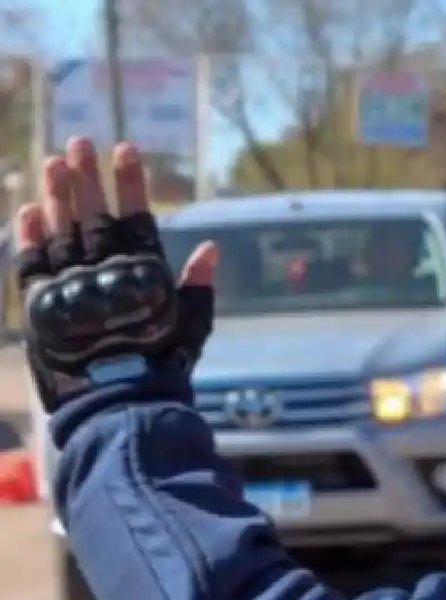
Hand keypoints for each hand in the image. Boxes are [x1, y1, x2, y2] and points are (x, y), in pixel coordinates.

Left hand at [17, 137, 217, 412]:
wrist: (120, 406)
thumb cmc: (163, 367)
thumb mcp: (192, 327)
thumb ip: (199, 287)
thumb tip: (212, 248)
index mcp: (143, 276)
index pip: (136, 217)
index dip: (129, 182)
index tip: (123, 148)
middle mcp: (105, 275)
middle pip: (93, 215)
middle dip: (86, 177)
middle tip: (78, 143)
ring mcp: (71, 287)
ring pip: (60, 231)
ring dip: (55, 196)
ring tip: (51, 163)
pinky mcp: (42, 306)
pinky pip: (31, 263)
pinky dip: (28, 235)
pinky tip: (28, 209)